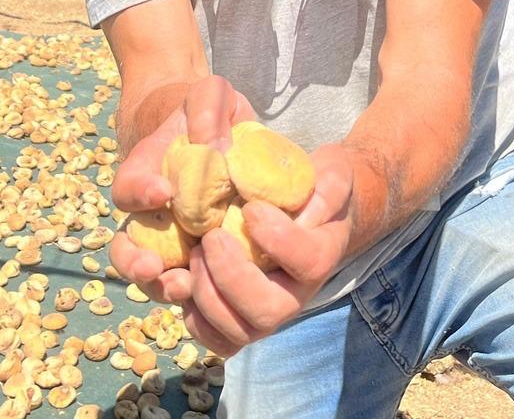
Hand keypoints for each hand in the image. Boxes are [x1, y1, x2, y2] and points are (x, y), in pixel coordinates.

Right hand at [109, 77, 255, 304]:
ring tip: (184, 286)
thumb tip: (214, 147)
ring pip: (156, 277)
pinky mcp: (204, 260)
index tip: (162, 191)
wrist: (223, 134)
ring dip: (164, 287)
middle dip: (135, 263)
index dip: (139, 192)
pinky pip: (194, 284)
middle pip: (127, 249)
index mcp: (145, 174)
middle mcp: (152, 215)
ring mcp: (176, 241)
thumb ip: (207, 109)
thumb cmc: (209, 112)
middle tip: (152, 266)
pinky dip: (200, 295)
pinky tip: (218, 296)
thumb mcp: (210, 95)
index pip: (128, 188)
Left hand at [180, 143, 354, 357]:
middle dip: (232, 276)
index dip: (280, 240)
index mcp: (320, 257)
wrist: (301, 212)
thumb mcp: (331, 175)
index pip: (310, 263)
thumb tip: (305, 201)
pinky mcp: (236, 322)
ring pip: (237, 332)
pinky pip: (214, 338)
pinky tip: (183, 277)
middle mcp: (294, 295)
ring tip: (194, 253)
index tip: (252, 209)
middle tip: (212, 237)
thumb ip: (328, 187)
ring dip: (207, 295)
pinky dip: (192, 314)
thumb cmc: (312, 189)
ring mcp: (265, 315)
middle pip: (268, 311)